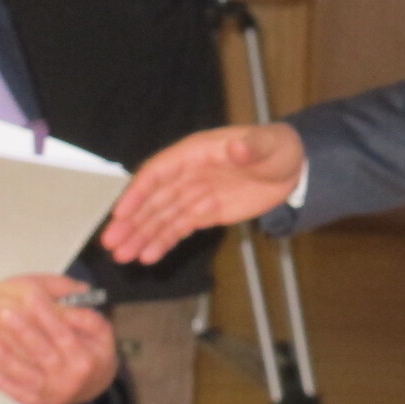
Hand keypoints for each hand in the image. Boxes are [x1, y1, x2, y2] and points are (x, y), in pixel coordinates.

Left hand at [0, 275, 117, 403]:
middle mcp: (69, 378)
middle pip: (43, 353)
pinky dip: (2, 383)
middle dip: (24, 332)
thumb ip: (88, 319)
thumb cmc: (96, 353)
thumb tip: (68, 309)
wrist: (95, 388)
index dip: (48, 315)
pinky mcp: (38, 403)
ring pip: (27, 376)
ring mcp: (52, 393)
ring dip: (8, 361)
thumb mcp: (103, 333)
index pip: (64, 334)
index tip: (32, 296)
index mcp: (85, 359)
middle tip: (5, 313)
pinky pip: (18, 393)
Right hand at [103, 123, 305, 264]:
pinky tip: (148, 257)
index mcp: (196, 153)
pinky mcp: (206, 212)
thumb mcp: (270, 146)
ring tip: (122, 257)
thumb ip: (252, 148)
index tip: (119, 213)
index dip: (138, 191)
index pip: (159, 171)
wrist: (293, 167)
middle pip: (153, 198)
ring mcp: (195, 194)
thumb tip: (237, 147)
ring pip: (162, 216)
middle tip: (111, 244)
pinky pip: (179, 228)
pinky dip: (163, 242)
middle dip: (131, 221)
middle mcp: (189, 173)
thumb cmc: (279, 148)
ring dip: (141, 235)